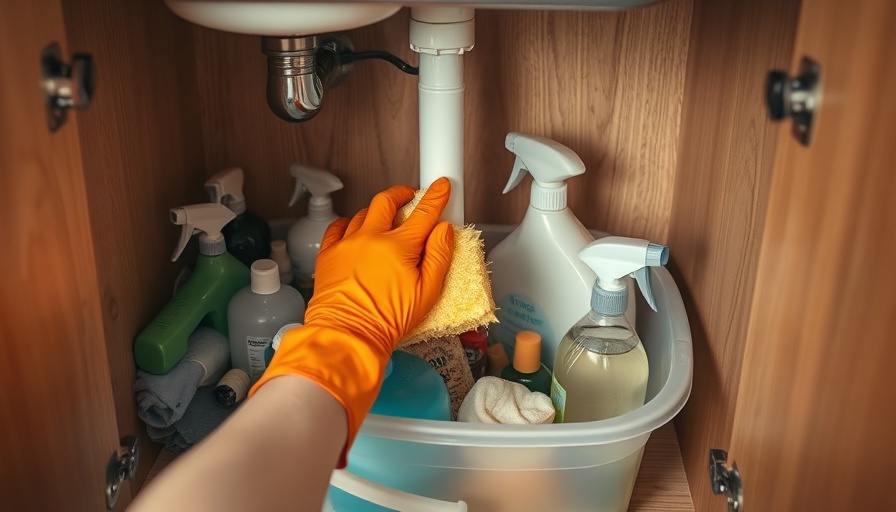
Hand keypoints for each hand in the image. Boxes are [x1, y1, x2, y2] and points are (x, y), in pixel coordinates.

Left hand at [250, 177, 453, 466]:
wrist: (348, 336)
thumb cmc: (388, 321)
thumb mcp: (427, 294)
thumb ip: (439, 258)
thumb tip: (444, 231)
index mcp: (400, 246)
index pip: (423, 212)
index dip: (436, 196)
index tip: (441, 186)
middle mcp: (371, 237)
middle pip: (387, 200)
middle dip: (401, 193)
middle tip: (409, 196)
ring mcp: (347, 244)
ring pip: (363, 212)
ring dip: (377, 211)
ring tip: (384, 219)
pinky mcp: (327, 255)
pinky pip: (337, 226)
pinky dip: (348, 222)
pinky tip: (354, 228)